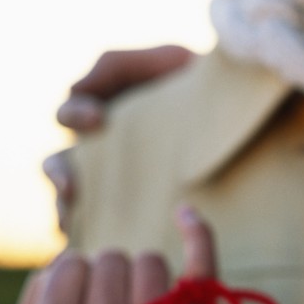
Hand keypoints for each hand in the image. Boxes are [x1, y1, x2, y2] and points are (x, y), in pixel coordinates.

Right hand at [44, 45, 194, 231]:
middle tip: (73, 186)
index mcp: (103, 114)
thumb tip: (77, 90)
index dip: (74, 116)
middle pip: (59, 165)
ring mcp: (116, 185)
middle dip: (60, 175)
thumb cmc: (199, 84)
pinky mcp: (134, 213)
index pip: (68, 114)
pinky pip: (101, 229)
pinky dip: (87, 237)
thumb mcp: (163, 60)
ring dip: (66, 211)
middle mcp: (102, 152)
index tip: (99, 119)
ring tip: (73, 220)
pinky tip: (90, 243)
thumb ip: (115, 65)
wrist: (245, 114)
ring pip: (73, 202)